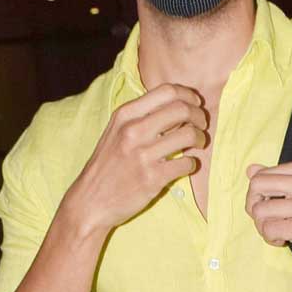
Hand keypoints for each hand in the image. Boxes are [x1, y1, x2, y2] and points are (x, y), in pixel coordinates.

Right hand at [66, 85, 207, 234]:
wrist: (90, 201)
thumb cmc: (107, 165)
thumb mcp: (116, 131)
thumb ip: (140, 117)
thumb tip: (174, 106)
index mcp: (125, 115)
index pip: (167, 91)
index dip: (188, 95)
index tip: (195, 104)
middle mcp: (133, 130)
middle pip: (181, 109)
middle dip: (198, 116)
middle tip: (201, 125)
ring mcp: (143, 155)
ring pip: (189, 135)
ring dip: (200, 139)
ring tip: (198, 144)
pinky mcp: (153, 178)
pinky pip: (187, 164)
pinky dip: (192, 164)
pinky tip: (186, 166)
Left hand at [245, 160, 291, 285]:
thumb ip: (275, 181)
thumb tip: (251, 169)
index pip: (260, 175)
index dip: (257, 195)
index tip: (273, 208)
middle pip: (256, 187)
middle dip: (254, 208)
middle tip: (269, 221)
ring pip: (259, 210)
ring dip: (263, 227)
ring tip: (281, 232)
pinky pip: (269, 229)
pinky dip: (271, 239)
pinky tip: (285, 241)